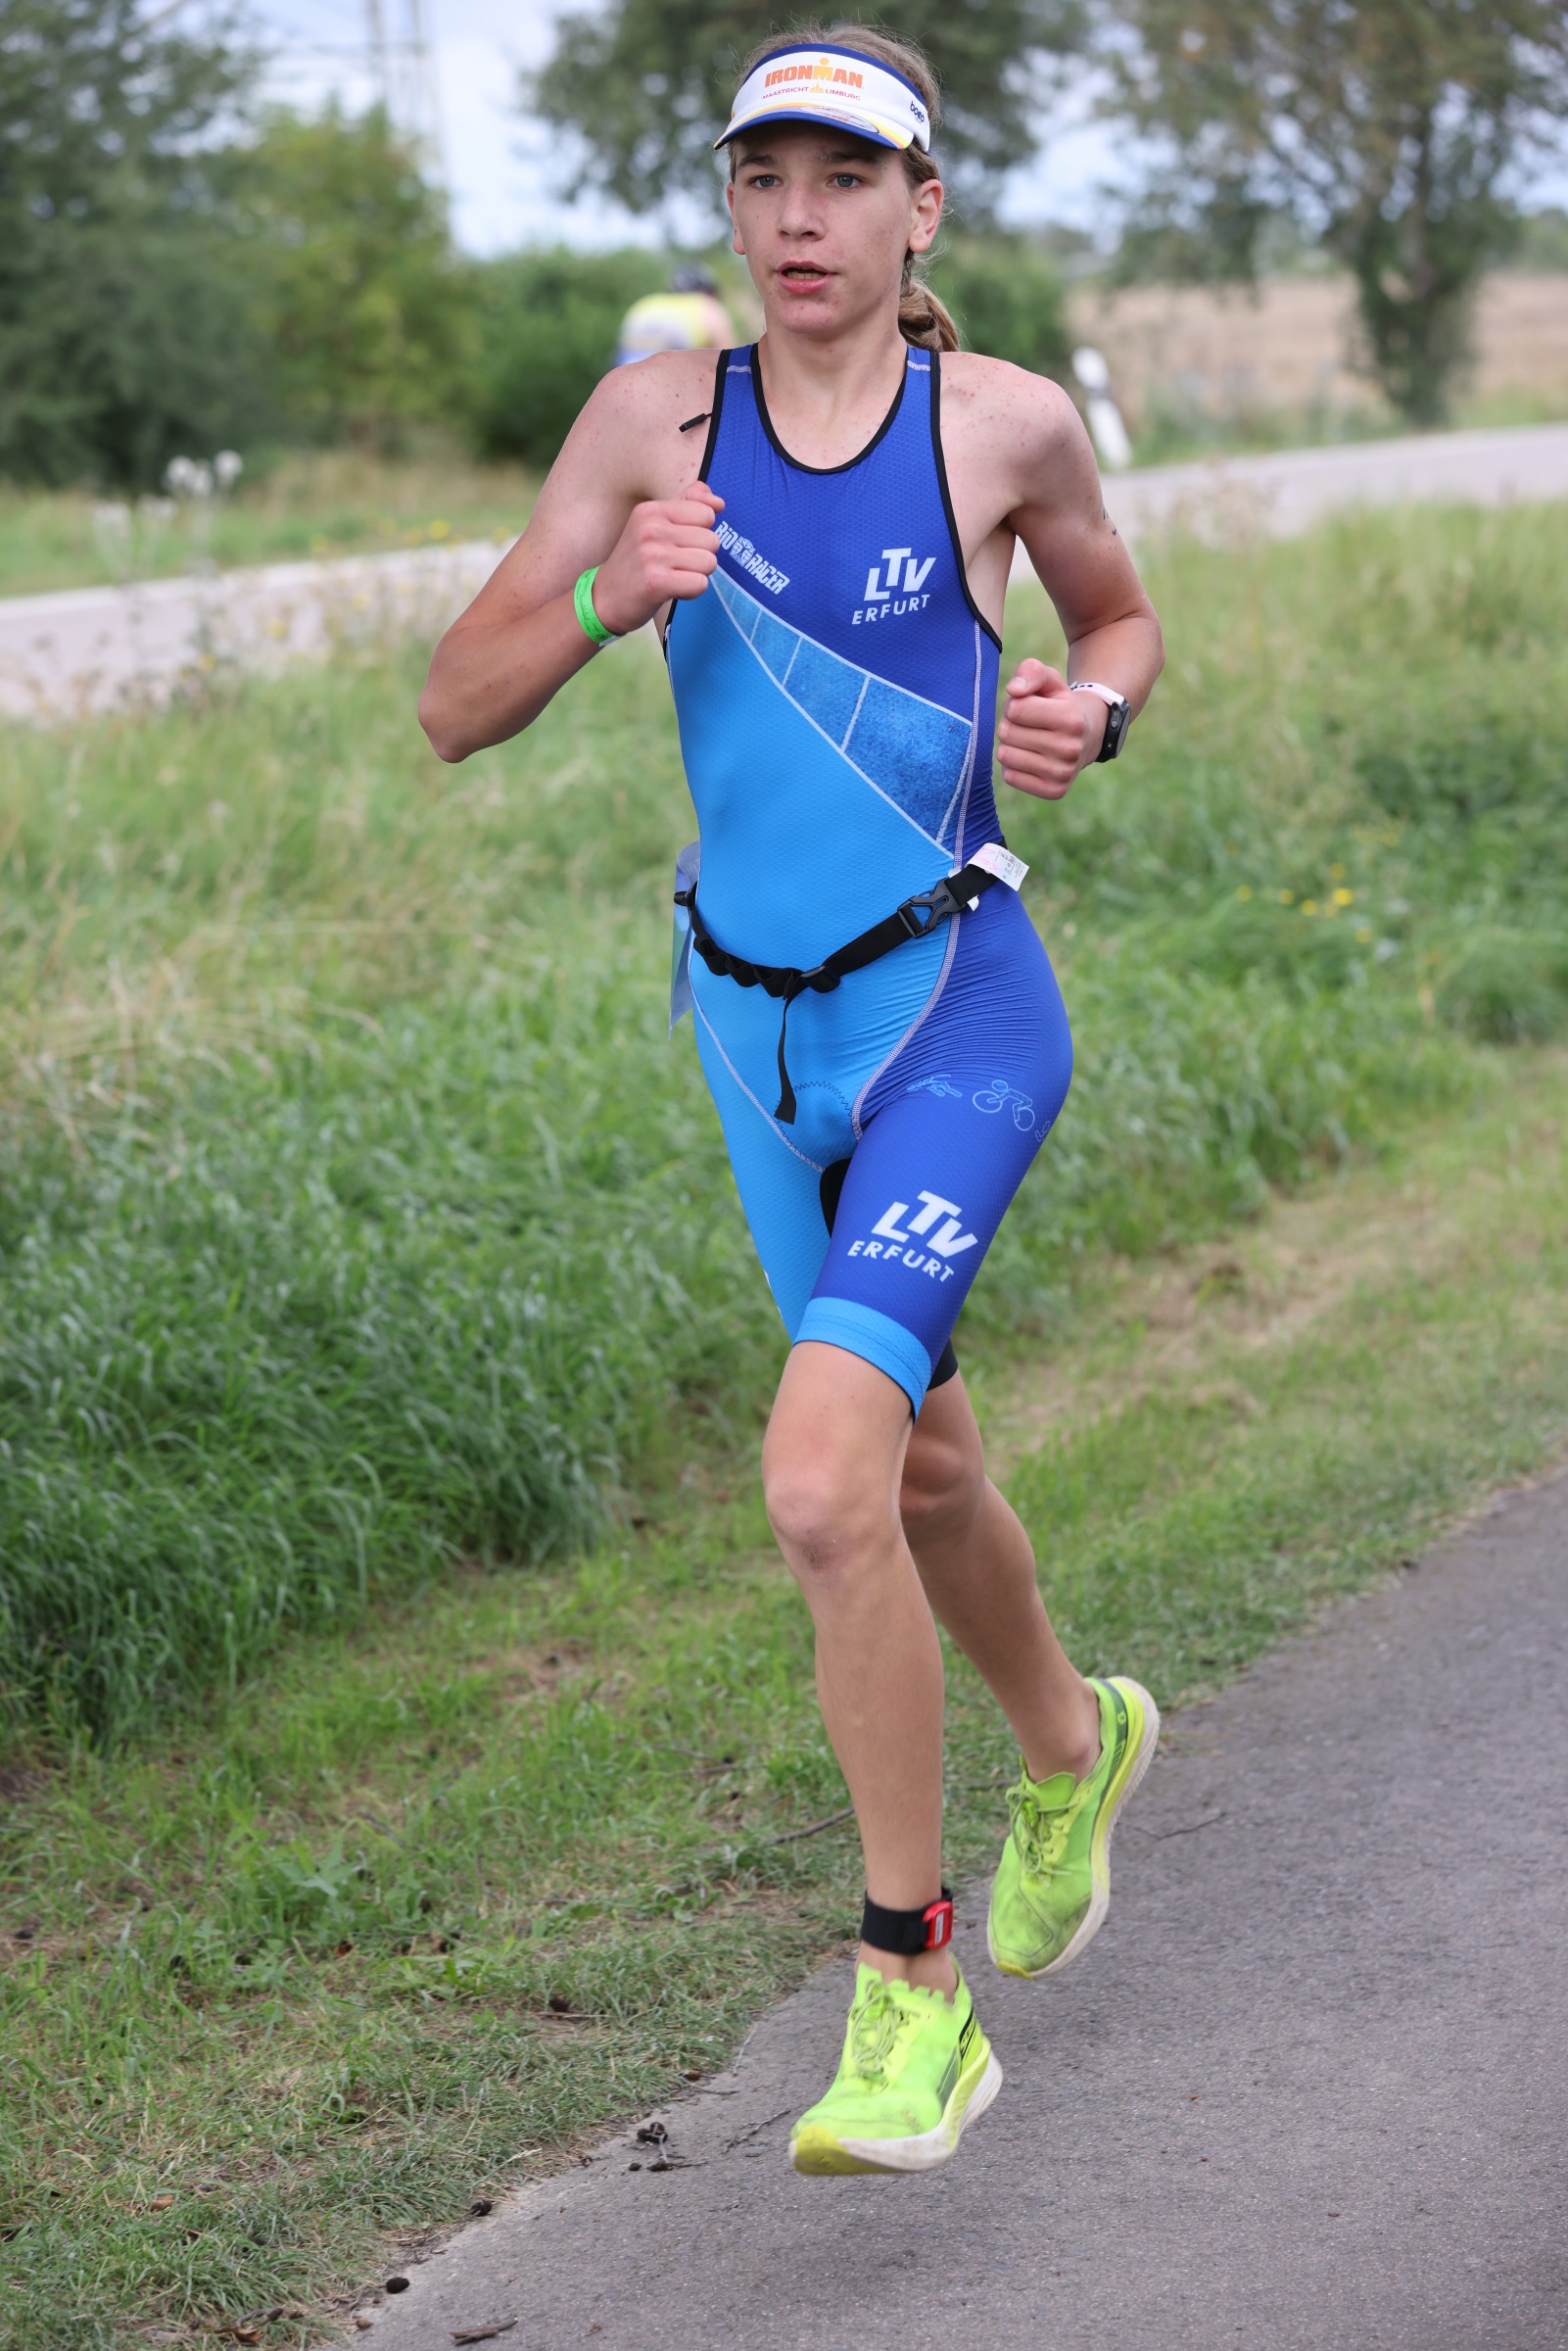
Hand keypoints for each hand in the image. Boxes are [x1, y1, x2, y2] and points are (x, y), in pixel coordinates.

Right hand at [590, 484, 723, 634]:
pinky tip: (673, 589)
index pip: (706, 513)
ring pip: (709, 562)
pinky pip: (700, 584)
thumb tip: (718, 502)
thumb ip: (688, 504)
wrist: (605, 597)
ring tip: (674, 576)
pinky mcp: (657, 582)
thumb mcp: (654, 523)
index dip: (700, 532)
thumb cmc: (636, 561)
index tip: (678, 544)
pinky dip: (692, 591)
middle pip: (712, 539)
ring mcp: (653, 555)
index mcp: (652, 510)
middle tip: (675, 564)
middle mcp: (651, 528)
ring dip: (697, 574)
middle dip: (700, 556)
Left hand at [996, 659, 1104, 800]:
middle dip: (1011, 724)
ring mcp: (1063, 773)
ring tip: (1030, 740)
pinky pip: (1010, 777)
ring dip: (1011, 744)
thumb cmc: (1060, 704)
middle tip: (1030, 725)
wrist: (1088, 736)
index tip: (1030, 706)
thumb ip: (1031, 671)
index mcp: (1070, 718)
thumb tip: (1013, 691)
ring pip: (1005, 755)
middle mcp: (1070, 748)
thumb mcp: (1050, 680)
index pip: (1015, 709)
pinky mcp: (1054, 791)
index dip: (1015, 704)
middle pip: (1007, 732)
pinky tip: (1032, 758)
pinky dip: (1014, 766)